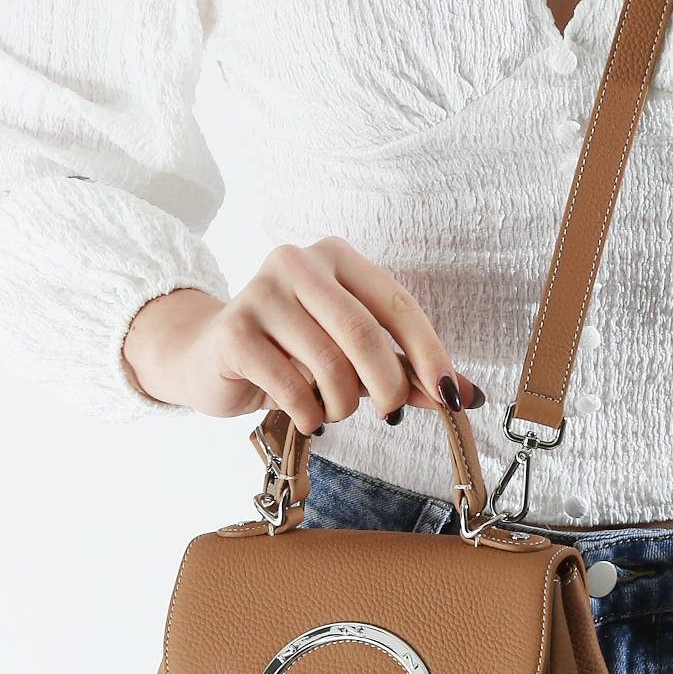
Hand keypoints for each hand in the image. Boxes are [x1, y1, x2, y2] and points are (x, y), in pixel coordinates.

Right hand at [119, 238, 484, 434]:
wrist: (208, 357)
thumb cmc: (292, 353)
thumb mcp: (353, 356)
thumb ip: (405, 369)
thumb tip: (464, 395)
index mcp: (336, 257)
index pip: (396, 303)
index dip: (429, 352)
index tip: (449, 395)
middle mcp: (297, 263)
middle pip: (363, 334)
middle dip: (389, 386)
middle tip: (392, 416)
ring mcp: (260, 293)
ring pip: (328, 365)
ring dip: (343, 404)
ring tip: (334, 409)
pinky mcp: (233, 331)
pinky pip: (290, 386)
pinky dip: (310, 413)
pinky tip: (306, 414)